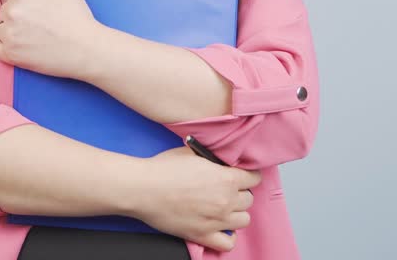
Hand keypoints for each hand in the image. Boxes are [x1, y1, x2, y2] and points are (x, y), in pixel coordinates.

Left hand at [0, 0, 108, 78]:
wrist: (86, 48)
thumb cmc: (76, 15)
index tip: (37, 6)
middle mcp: (11, 12)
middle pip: (4, 9)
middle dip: (18, 13)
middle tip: (41, 21)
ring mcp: (9, 35)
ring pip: (0, 28)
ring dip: (12, 30)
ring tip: (36, 34)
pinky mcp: (10, 55)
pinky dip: (7, 49)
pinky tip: (27, 46)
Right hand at [130, 146, 259, 251]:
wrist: (143, 189)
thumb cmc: (164, 169)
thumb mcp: (193, 153)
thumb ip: (214, 159)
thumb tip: (222, 161)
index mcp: (226, 178)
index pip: (254, 178)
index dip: (247, 175)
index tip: (241, 176)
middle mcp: (226, 200)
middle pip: (249, 199)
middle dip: (240, 193)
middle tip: (226, 190)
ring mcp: (216, 221)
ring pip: (244, 220)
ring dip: (235, 213)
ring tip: (223, 208)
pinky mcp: (203, 235)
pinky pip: (229, 243)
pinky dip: (227, 236)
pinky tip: (219, 227)